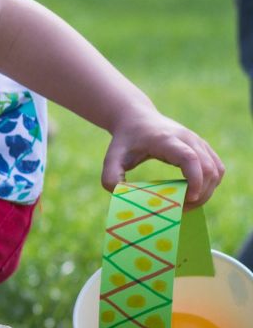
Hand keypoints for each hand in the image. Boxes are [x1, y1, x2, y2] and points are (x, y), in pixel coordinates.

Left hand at [101, 111, 224, 206]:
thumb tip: (121, 196)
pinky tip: (193, 193)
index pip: (189, 158)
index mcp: (166, 140)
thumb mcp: (111, 158)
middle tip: (182, 209)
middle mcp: (187, 139)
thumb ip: (110, 177)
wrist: (137, 119)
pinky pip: (217, 168)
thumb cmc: (125, 141)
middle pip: (208, 167)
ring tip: (187, 203)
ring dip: (207, 191)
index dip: (194, 180)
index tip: (187, 199)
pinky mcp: (203, 147)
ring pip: (216, 170)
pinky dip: (210, 184)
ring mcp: (198, 142)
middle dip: (200, 193)